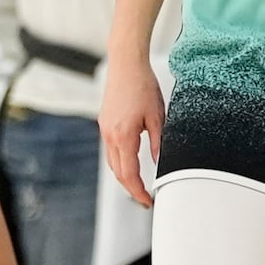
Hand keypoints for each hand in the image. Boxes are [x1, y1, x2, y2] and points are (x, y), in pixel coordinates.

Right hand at [99, 52, 164, 206]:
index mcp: (123, 136)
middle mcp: (110, 135)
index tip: (148, 201)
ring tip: (139, 183)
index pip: (129, 175)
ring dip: (124, 175)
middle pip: (118, 172)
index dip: (138, 192)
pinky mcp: (104, 122)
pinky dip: (120, 160)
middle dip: (131, 187)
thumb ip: (158, 143)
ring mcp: (105, 128)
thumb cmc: (143, 84)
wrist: (126, 63)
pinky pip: (110, 149)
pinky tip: (131, 160)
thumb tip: (160, 165)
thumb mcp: (158, 116)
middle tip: (145, 196)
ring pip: (112, 162)